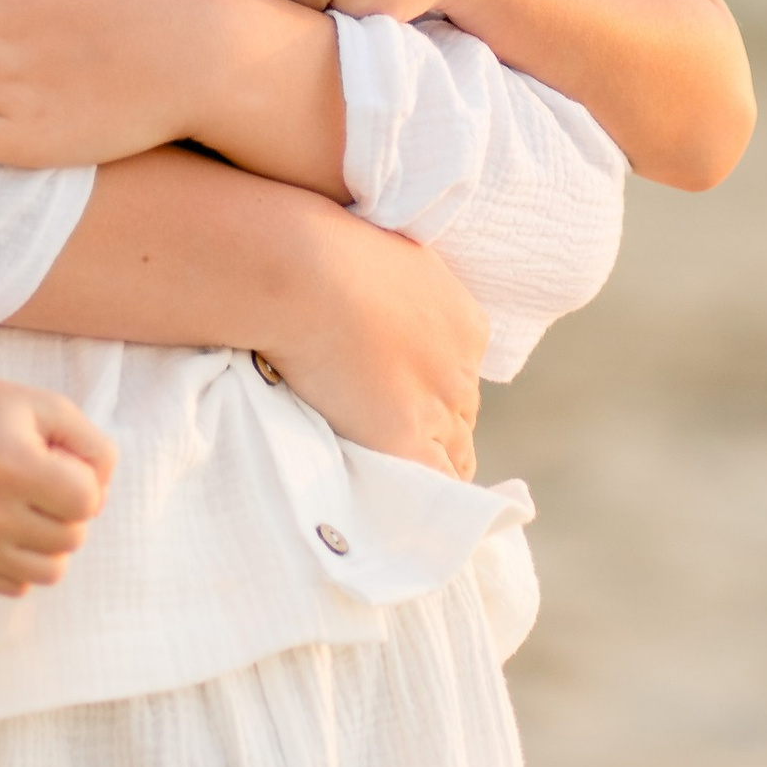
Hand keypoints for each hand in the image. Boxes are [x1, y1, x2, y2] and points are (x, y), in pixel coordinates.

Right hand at [0, 367, 116, 592]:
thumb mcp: (45, 406)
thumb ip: (94, 449)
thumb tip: (101, 501)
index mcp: (9, 466)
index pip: (86, 502)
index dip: (84, 480)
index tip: (57, 460)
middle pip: (73, 538)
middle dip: (67, 509)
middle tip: (38, 479)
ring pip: (51, 571)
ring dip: (51, 541)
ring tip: (27, 507)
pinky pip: (18, 586)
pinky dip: (22, 561)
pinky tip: (3, 525)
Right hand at [264, 212, 485, 478]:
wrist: (303, 268)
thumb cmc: (317, 250)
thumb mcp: (375, 259)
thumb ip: (382, 291)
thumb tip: (352, 304)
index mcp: (463, 321)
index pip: (458, 375)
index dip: (431, 395)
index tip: (405, 403)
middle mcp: (462, 365)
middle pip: (460, 416)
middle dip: (435, 434)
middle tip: (400, 453)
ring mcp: (437, 403)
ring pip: (454, 454)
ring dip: (430, 471)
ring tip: (404, 496)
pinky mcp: (407, 437)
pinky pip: (435, 485)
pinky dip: (424, 501)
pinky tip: (406, 516)